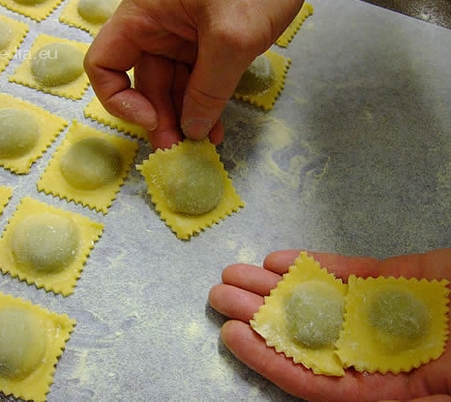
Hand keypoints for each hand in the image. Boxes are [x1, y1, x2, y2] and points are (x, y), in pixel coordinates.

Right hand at [84, 0, 305, 149]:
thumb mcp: (231, 38)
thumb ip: (210, 89)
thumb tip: (192, 129)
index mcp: (144, 16)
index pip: (105, 63)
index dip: (119, 98)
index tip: (150, 119)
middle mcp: (157, 28)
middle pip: (145, 83)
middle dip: (160, 119)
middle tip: (177, 151)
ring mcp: (184, 37)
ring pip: (173, 87)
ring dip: (185, 118)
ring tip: (200, 147)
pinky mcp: (209, 44)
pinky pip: (199, 81)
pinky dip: (205, 105)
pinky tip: (214, 128)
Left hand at [208, 249, 450, 401]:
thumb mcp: (448, 395)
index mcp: (390, 389)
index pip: (319, 380)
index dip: (272, 360)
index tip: (234, 337)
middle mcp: (380, 351)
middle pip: (308, 336)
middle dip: (261, 314)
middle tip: (219, 294)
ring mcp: (387, 313)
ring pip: (320, 300)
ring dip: (276, 286)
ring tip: (235, 272)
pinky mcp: (398, 279)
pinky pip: (350, 273)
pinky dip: (315, 265)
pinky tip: (280, 259)